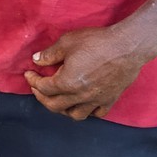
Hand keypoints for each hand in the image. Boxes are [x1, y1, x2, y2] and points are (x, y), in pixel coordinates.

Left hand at [23, 26, 155, 119]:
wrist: (128, 46)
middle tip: (37, 87)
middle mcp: (80, 96)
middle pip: (55, 105)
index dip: (33, 81)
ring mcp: (97, 100)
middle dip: (41, 97)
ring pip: (75, 114)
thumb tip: (36, 60)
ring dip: (62, 109)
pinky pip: (97, 113)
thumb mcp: (67, 42)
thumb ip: (50, 54)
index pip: (43, 88)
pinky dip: (88, 111)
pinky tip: (83, 104)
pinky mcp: (110, 99)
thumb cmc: (97, 42)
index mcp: (67, 83)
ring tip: (57, 99)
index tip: (29, 73)